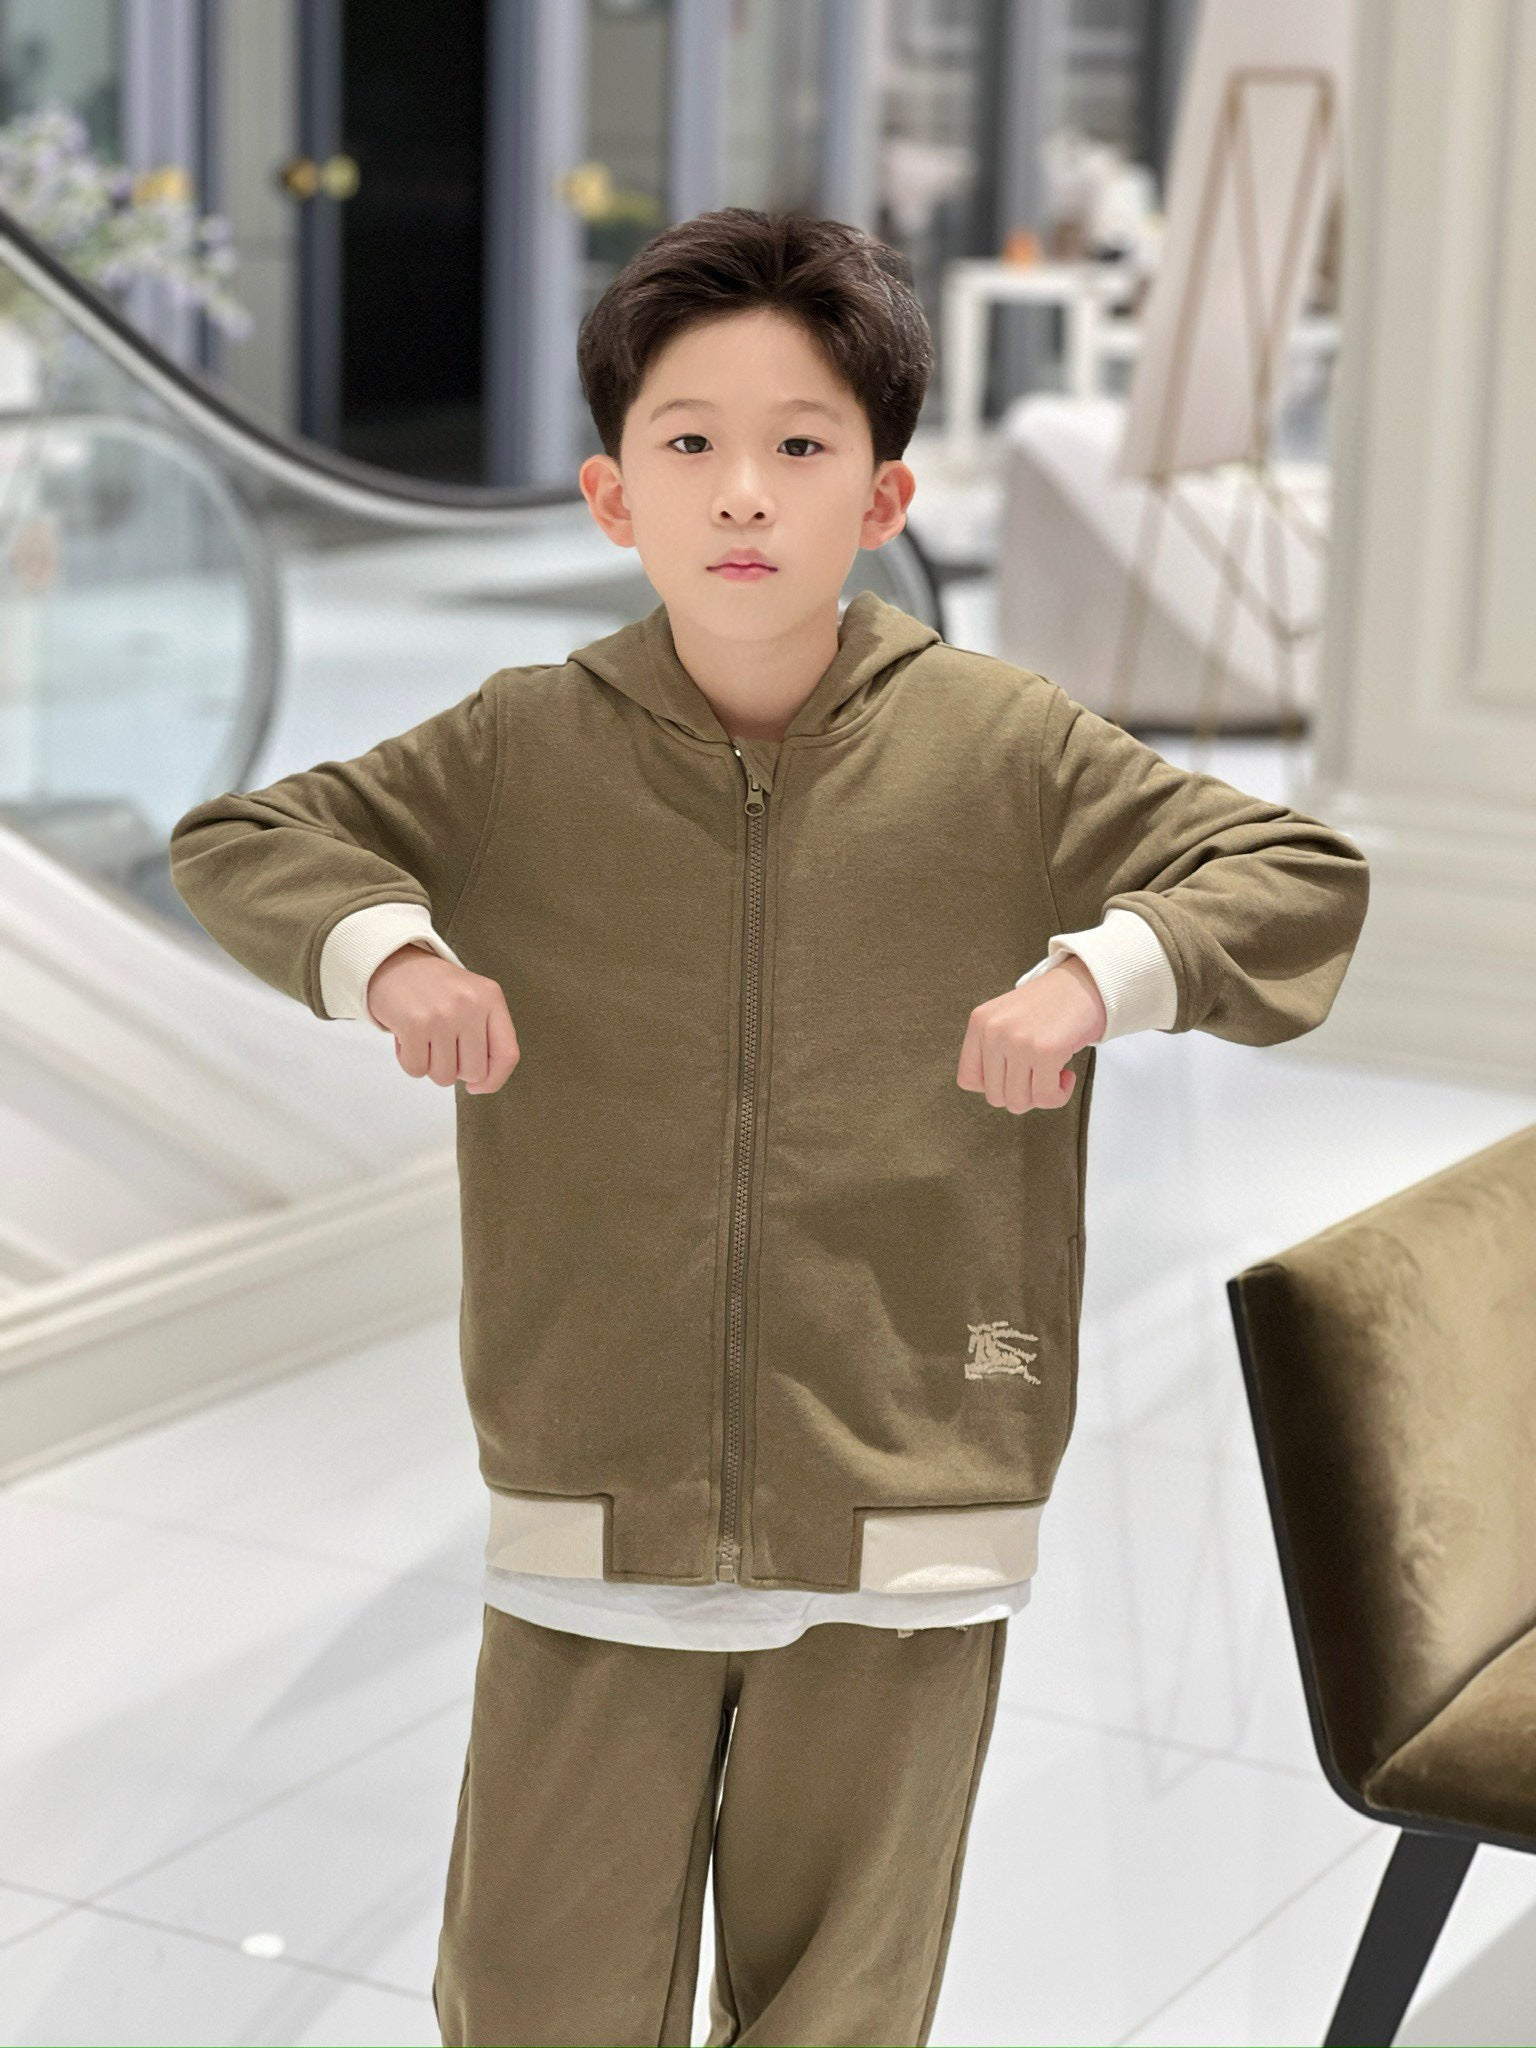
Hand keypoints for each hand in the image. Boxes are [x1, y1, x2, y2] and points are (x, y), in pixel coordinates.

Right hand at [365, 945, 519, 1093]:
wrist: (392, 963)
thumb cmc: (436, 990)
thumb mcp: (472, 1000)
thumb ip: (486, 1036)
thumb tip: (481, 1084)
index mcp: (491, 998)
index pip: (507, 1054)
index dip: (495, 1079)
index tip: (478, 1085)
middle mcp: (470, 1005)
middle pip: (474, 1072)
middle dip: (456, 1070)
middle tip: (442, 1046)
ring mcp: (442, 1015)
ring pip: (444, 1077)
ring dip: (431, 1066)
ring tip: (425, 1039)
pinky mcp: (414, 1024)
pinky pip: (416, 1069)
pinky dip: (410, 1061)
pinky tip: (408, 1038)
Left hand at [956, 954, 1105, 1113]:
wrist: (1086, 983)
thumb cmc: (1050, 1007)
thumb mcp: (1007, 1019)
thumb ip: (992, 1051)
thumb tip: (994, 1094)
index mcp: (980, 1022)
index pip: (968, 1080)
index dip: (994, 1086)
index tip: (1014, 1075)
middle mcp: (993, 1031)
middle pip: (995, 1096)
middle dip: (1022, 1093)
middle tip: (1040, 1075)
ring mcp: (1018, 1041)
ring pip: (1019, 1102)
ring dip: (1041, 1095)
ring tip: (1053, 1073)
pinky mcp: (1045, 1051)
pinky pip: (1046, 1098)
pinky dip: (1059, 1095)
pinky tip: (1066, 1074)